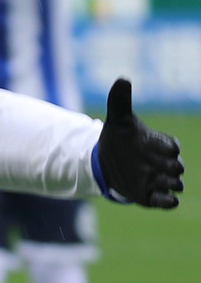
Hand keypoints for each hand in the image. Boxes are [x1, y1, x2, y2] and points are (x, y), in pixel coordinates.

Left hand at [97, 78, 183, 207]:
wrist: (106, 162)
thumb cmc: (119, 140)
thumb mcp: (118, 120)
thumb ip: (120, 100)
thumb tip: (122, 78)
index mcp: (162, 144)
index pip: (172, 146)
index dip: (164, 146)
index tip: (147, 143)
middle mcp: (165, 163)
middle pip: (177, 167)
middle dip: (168, 166)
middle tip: (152, 164)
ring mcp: (159, 181)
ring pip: (175, 185)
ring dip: (168, 184)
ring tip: (152, 178)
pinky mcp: (151, 197)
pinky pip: (169, 203)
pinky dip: (169, 202)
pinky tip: (164, 199)